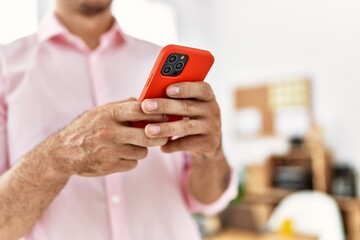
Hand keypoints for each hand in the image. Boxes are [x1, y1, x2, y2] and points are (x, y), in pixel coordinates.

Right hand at [44, 98, 167, 176]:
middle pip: (148, 135)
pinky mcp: (109, 166)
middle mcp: (110, 131)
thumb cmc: (85, 128)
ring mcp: (109, 150)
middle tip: (163, 136)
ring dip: (141, 149)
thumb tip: (145, 101)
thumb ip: (122, 106)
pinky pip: (132, 164)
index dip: (157, 113)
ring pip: (142, 151)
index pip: (141, 110)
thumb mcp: (100, 111)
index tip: (166, 115)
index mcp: (109, 114)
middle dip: (159, 136)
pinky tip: (120, 155)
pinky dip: (130, 160)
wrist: (62, 152)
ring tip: (131, 145)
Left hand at [141, 82, 221, 159]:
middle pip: (188, 106)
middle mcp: (212, 109)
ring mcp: (212, 127)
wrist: (208, 142)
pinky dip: (173, 145)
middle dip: (165, 106)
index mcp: (207, 95)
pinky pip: (188, 144)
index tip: (167, 89)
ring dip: (166, 128)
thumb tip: (149, 98)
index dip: (185, 88)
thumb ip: (174, 99)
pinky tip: (161, 147)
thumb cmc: (190, 116)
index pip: (200, 88)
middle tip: (146, 106)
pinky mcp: (209, 143)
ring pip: (187, 127)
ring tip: (149, 130)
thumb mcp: (187, 104)